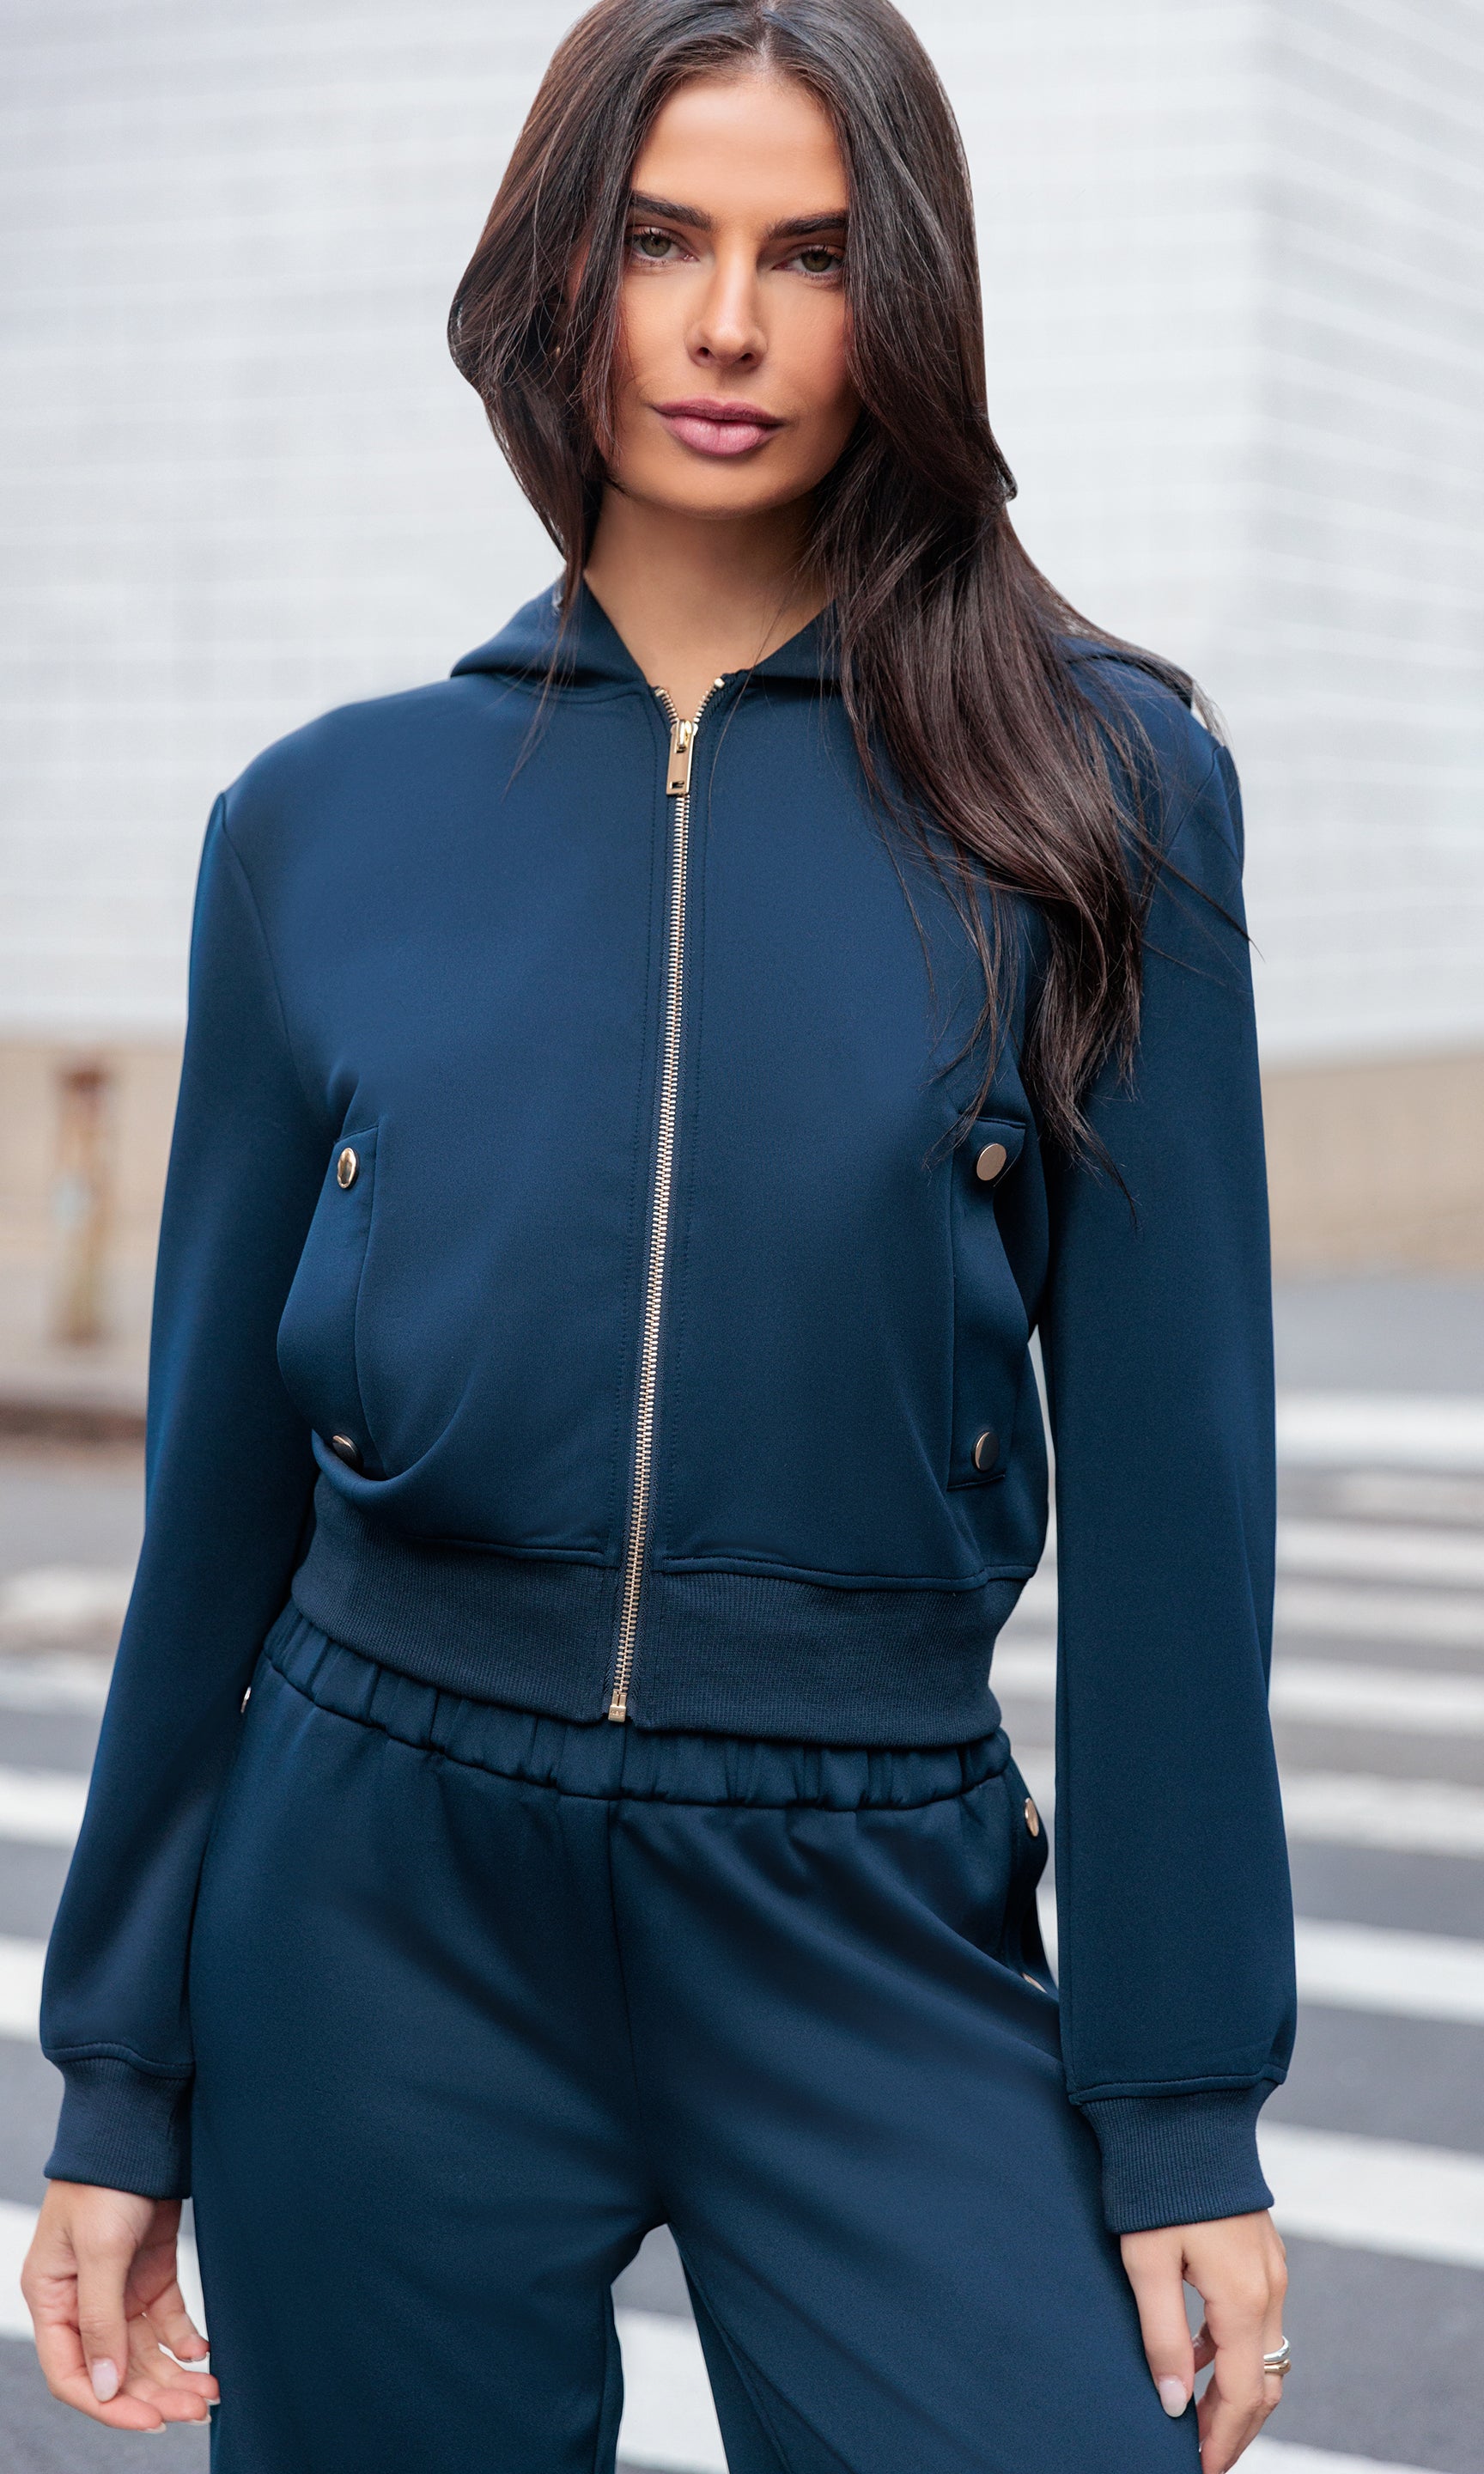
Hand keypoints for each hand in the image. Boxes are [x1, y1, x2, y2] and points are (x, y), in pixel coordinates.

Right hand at [21, 2179, 217, 2431]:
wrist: (140, 2126)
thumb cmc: (106, 2180)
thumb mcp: (100, 2249)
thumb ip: (101, 2319)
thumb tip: (107, 2387)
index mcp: (52, 2298)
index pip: (73, 2373)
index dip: (110, 2405)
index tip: (151, 2421)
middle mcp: (82, 2301)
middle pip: (116, 2367)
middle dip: (154, 2393)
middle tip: (197, 2409)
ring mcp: (118, 2288)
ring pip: (144, 2350)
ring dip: (175, 2374)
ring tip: (211, 2392)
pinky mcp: (149, 2271)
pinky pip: (166, 2321)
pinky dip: (185, 2339)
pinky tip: (204, 2351)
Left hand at [1121, 2209, 1287, 2471]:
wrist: (1182, 2113)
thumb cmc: (1157, 2186)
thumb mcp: (1146, 2265)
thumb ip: (1160, 2338)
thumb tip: (1171, 2405)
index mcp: (1244, 2300)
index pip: (1240, 2394)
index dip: (1221, 2439)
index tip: (1199, 2469)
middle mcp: (1270, 2288)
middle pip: (1262, 2381)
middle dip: (1235, 2427)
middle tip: (1202, 2457)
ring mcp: (1271, 2268)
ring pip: (1263, 2352)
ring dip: (1234, 2391)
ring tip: (1196, 2420)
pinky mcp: (1260, 2251)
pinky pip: (1257, 2319)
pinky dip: (1232, 2351)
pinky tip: (1193, 2356)